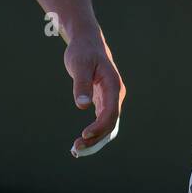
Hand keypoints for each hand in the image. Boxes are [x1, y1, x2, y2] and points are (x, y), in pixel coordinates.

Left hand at [63, 29, 124, 156]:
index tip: (84, 135)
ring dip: (95, 140)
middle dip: (96, 139)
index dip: (100, 126)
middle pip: (111, 123)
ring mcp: (111, 99)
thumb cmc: (83, 51)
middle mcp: (115, 94)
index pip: (111, 112)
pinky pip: (103, 121)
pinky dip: (94, 133)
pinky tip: (81, 142)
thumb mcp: (79, 64)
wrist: (87, 42)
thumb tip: (83, 106)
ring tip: (76, 150)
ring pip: (108, 125)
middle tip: (75, 149)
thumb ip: (81, 84)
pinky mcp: (104, 101)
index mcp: (113, 85)